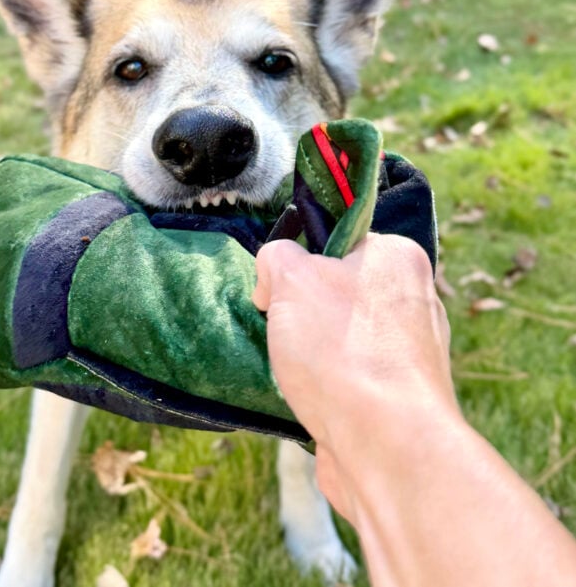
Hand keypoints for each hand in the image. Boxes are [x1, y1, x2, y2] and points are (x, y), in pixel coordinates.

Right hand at [253, 233, 455, 517]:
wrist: (386, 449)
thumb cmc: (342, 352)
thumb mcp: (291, 278)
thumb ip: (277, 257)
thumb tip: (274, 276)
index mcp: (399, 258)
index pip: (340, 242)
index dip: (302, 262)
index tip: (281, 288)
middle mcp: (415, 302)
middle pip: (338, 293)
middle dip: (304, 314)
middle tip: (286, 332)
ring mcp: (412, 355)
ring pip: (341, 341)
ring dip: (312, 357)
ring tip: (299, 374)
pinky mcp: (401, 401)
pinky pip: (351, 383)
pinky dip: (328, 392)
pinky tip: (314, 404)